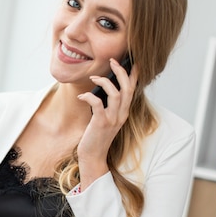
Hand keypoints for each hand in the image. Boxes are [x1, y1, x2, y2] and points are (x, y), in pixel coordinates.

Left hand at [76, 58, 138, 187]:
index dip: (134, 75)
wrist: (93, 155)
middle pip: (127, 88)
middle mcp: (122, 114)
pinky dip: (89, 96)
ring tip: (94, 77)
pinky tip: (81, 95)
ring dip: (105, 81)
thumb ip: (108, 106)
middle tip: (112, 61)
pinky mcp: (101, 123)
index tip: (133, 62)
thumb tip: (102, 89)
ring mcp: (113, 119)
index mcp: (124, 112)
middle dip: (121, 72)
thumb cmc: (96, 136)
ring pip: (116, 93)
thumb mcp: (106, 119)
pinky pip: (98, 103)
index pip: (133, 90)